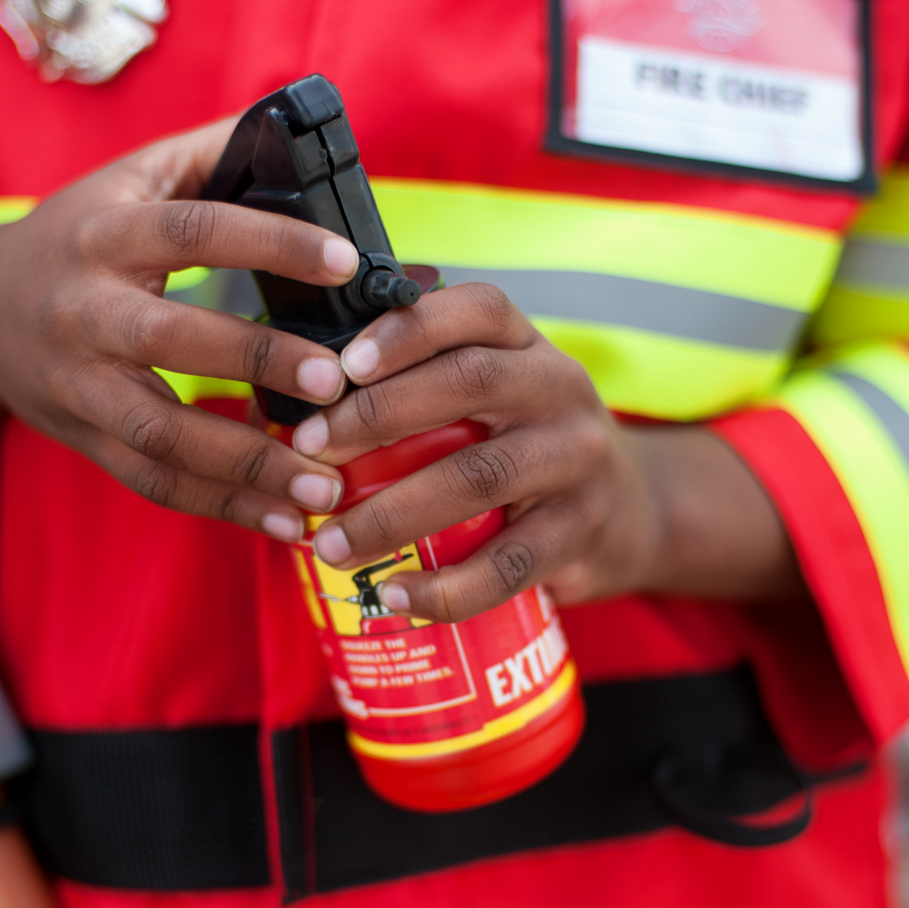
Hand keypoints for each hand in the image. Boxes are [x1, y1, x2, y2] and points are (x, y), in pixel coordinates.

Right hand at [0, 119, 357, 540]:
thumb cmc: (79, 234)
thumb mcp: (130, 179)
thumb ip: (209, 154)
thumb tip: (298, 122)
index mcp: (103, 234)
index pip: (193, 231)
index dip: (270, 241)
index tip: (345, 260)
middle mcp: (83, 311)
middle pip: (169, 339)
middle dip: (256, 360)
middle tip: (337, 383)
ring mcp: (79, 386)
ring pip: (160, 436)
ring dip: (246, 466)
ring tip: (326, 487)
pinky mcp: (85, 440)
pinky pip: (155, 484)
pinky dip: (221, 509)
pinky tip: (285, 523)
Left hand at [289, 282, 801, 619]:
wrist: (630, 512)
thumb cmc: (523, 447)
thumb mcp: (490, 398)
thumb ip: (414, 386)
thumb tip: (278, 404)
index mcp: (526, 345)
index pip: (475, 311)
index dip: (407, 329)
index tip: (341, 365)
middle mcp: (559, 389)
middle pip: (468, 384)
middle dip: (377, 417)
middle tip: (307, 454)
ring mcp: (576, 462)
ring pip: (478, 478)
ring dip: (393, 513)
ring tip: (330, 544)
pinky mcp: (581, 533)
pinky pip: (508, 564)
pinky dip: (445, 587)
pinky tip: (394, 596)